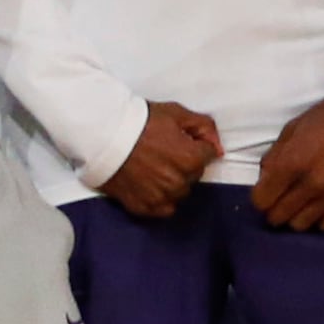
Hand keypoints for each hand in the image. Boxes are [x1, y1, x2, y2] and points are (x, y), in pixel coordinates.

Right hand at [100, 100, 222, 219]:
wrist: (104, 136)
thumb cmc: (142, 122)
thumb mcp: (177, 114)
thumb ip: (205, 128)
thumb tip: (219, 150)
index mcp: (191, 160)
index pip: (208, 155)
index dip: (195, 145)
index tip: (179, 140)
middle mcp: (179, 182)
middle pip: (194, 175)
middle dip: (185, 164)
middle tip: (164, 152)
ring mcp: (161, 197)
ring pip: (179, 192)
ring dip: (173, 182)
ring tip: (155, 168)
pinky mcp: (143, 207)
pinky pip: (163, 209)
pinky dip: (160, 198)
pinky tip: (149, 185)